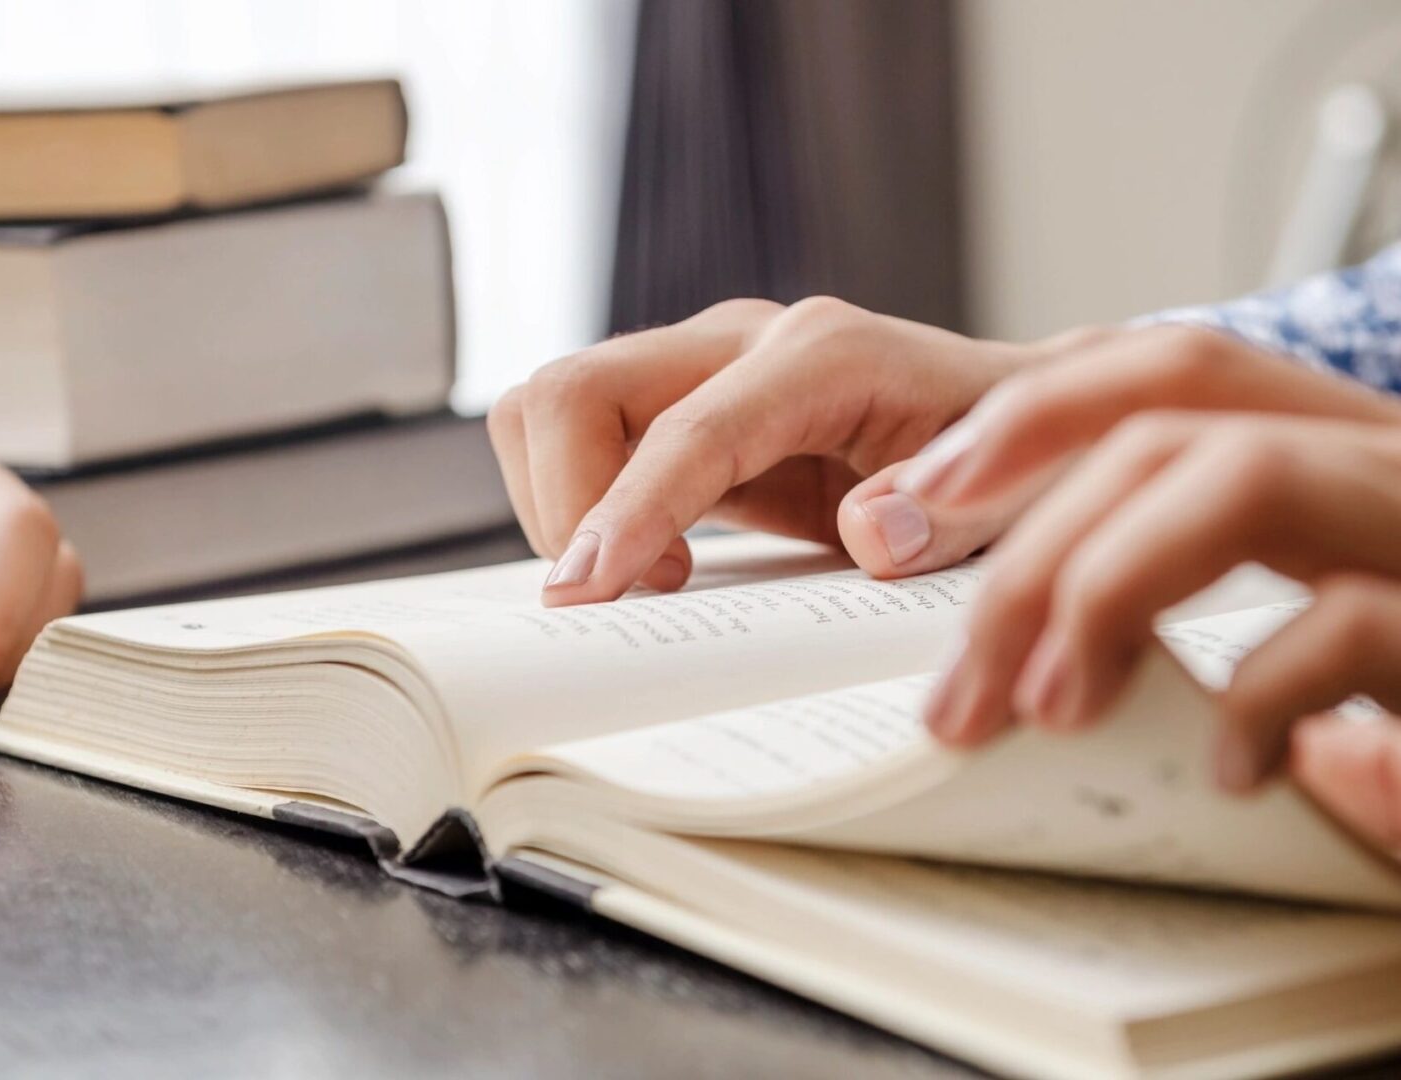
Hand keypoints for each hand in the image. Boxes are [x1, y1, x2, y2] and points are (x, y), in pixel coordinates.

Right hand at [488, 297, 1043, 604]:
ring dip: (563, 501)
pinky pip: (581, 438)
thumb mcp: (1023, 497)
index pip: (688, 428)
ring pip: (555, 406)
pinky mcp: (684, 409)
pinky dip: (580, 502)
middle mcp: (747, 343)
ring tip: (650, 574)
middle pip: (576, 391)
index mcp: (827, 355)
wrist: (1018, 430)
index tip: (588, 592)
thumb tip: (870, 533)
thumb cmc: (1020, 461)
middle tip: (623, 594)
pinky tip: (655, 560)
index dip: (626, 510)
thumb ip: (959, 516)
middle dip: (566, 503)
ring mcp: (706, 370)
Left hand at [913, 406, 1400, 846]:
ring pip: (1244, 477)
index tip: (922, 496)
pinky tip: (1230, 770)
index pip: (1164, 372)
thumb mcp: (1315, 642)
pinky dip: (1264, 692)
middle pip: (1162, 426)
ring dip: (1112, 588)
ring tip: (1053, 710)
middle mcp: (1385, 461)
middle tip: (958, 693)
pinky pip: (1357, 620)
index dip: (1033, 415)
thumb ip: (1189, 622)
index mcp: (1334, 450)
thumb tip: (1028, 667)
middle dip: (1029, 554)